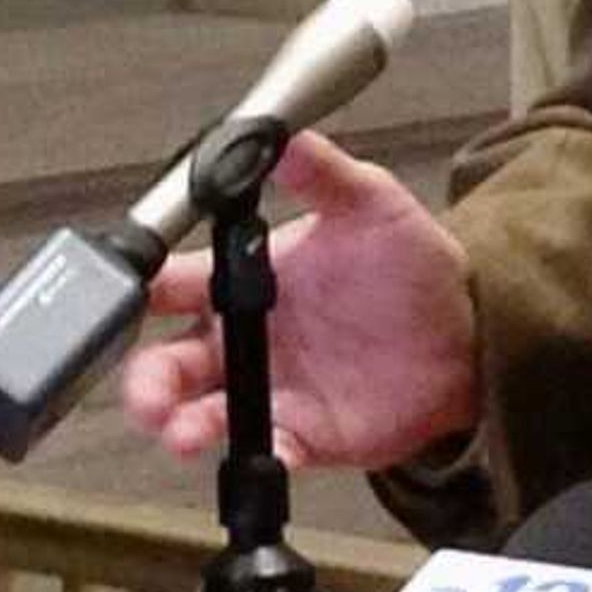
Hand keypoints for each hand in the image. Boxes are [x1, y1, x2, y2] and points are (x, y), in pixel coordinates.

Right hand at [115, 129, 478, 469]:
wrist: (468, 333)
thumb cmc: (411, 265)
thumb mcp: (369, 202)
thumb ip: (319, 171)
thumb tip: (277, 135)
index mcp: (247, 280)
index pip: (171, 283)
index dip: (138, 290)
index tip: (123, 297)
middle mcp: (247, 339)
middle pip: (167, 361)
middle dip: (146, 381)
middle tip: (148, 393)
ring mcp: (270, 390)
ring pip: (200, 412)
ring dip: (181, 424)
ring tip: (183, 430)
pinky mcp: (301, 433)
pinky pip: (264, 452)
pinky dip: (254, 456)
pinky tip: (260, 450)